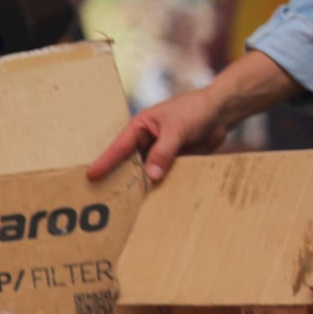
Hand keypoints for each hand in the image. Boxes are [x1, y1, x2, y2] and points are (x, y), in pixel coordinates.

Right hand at [88, 48, 303, 183]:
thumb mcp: (178, 129)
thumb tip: (151, 175)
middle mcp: (145, 142)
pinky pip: (162, 176)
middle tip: (106, 196)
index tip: (91, 176)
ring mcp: (158, 153)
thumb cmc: (196, 110)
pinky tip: (153, 198)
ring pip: (145, 172)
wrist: (222, 112)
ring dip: (141, 184)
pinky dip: (159, 185)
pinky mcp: (172, 162)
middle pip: (128, 163)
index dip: (105, 162)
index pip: (119, 147)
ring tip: (127, 203)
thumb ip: (164, 152)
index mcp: (139, 128)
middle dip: (119, 177)